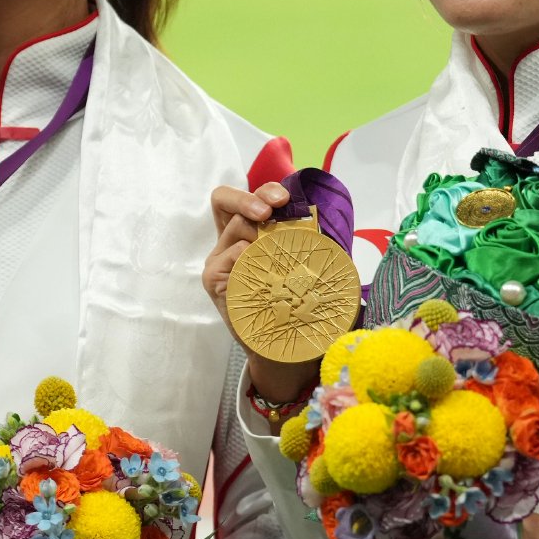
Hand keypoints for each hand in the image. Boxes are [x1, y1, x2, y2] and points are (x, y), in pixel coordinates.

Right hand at [202, 181, 317, 403]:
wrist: (289, 347)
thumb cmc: (300, 302)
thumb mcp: (307, 265)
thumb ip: (308, 241)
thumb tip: (323, 217)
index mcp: (251, 232)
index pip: (246, 198)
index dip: (261, 191)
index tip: (284, 199)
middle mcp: (231, 241)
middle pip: (226, 200)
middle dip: (251, 198)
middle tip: (271, 209)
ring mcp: (220, 260)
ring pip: (234, 227)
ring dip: (260, 233)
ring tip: (279, 253)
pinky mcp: (215, 279)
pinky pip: (228, 257)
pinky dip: (247, 258)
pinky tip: (263, 272)